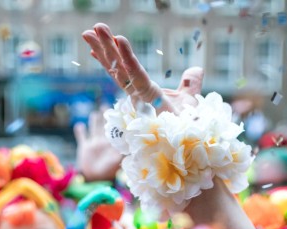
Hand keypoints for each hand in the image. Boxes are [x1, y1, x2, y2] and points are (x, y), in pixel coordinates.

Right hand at [74, 109, 123, 182]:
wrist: (95, 179)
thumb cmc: (108, 171)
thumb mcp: (117, 160)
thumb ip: (122, 152)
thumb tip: (131, 145)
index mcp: (113, 143)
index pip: (116, 129)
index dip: (118, 121)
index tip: (120, 110)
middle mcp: (104, 141)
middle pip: (105, 125)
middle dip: (106, 116)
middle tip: (107, 105)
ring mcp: (94, 143)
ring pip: (94, 128)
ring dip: (94, 120)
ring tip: (96, 112)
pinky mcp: (84, 147)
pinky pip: (82, 137)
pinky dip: (80, 131)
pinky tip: (79, 125)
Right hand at [81, 23, 202, 114]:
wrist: (189, 141)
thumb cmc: (186, 126)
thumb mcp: (189, 99)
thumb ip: (190, 83)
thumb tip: (196, 70)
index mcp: (144, 92)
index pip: (125, 72)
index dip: (113, 58)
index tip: (100, 44)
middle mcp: (137, 94)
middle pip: (116, 67)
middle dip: (104, 48)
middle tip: (90, 29)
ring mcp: (140, 97)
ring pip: (120, 68)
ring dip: (106, 48)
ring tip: (91, 31)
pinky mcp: (147, 99)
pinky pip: (136, 74)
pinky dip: (128, 57)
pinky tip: (120, 40)